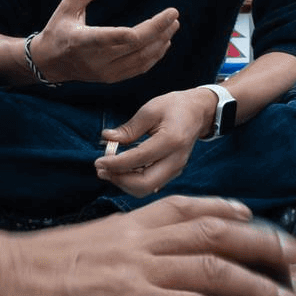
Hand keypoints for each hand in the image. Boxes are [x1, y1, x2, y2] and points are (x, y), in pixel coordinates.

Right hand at [0, 196, 295, 295]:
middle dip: (263, 241)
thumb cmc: (16, 273)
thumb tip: (109, 279)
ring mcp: (141, 265)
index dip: (222, 207)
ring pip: (220, 266)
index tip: (246, 211)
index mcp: (123, 224)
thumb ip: (101, 259)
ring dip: (263, 286)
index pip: (185, 205)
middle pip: (217, 229)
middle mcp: (139, 237)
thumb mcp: (70, 255)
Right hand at [30, 0, 178, 83]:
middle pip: (135, 47)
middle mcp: (95, 60)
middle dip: (158, 30)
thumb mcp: (67, 7)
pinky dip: (154, 56)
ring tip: (173, 26)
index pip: (112, 37)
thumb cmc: (58, 29)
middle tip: (174, 15)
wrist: (49, 63)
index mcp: (82, 41)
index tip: (160, 17)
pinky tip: (164, 42)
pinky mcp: (111, 78)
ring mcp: (105, 72)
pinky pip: (139, 69)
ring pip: (141, 60)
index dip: (138, 31)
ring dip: (160, 42)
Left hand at [95, 88, 215, 196]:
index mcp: (171, 140)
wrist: (198, 113)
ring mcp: (176, 169)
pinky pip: (150, 185)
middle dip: (119, 179)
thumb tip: (106, 139)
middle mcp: (176, 160)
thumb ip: (128, 128)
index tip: (98, 160)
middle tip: (101, 169)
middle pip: (144, 183)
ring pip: (146, 188)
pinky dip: (132, 182)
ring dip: (123, 183)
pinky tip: (120, 170)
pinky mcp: (172, 173)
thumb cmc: (174, 107)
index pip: (138, 159)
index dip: (115, 163)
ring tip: (107, 170)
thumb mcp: (150, 110)